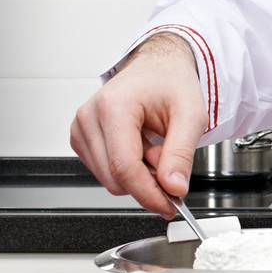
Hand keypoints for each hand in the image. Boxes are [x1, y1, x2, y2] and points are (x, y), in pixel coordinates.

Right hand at [70, 33, 207, 217]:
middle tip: (169, 159)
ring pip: (109, 180)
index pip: (124, 167)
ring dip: (138, 174)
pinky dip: (127, 168)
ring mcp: (80, 128)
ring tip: (154, 146)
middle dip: (148, 181)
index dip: (149, 194)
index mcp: (113, 107)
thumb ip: (181, 154)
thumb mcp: (191, 115)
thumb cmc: (171, 83)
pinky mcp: (81, 138)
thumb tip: (173, 188)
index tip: (169, 206)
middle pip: (115, 179)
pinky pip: (104, 171)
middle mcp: (89, 117)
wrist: (157, 67)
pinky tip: (140, 147)